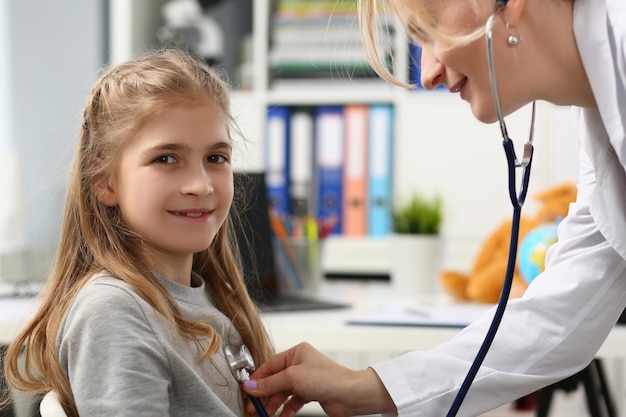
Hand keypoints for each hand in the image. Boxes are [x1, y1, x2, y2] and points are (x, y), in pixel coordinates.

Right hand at [242, 342, 395, 416]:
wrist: (350, 394)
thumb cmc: (328, 378)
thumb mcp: (293, 378)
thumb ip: (270, 383)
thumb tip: (251, 386)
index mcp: (296, 353)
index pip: (270, 366)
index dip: (257, 379)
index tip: (247, 392)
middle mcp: (301, 364)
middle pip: (275, 380)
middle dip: (264, 395)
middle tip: (253, 407)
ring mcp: (306, 379)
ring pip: (283, 392)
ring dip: (274, 404)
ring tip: (265, 414)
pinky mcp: (311, 392)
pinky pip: (293, 401)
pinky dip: (286, 409)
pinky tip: (281, 416)